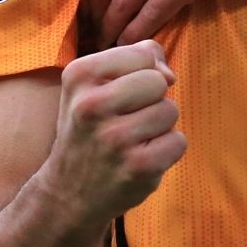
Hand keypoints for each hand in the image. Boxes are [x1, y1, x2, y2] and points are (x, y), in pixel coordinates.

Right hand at [42, 41, 186, 224]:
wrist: (68, 192)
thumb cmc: (89, 129)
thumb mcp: (94, 84)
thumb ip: (136, 59)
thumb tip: (169, 74)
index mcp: (78, 75)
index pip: (143, 54)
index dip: (141, 73)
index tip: (119, 95)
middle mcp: (92, 105)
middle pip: (158, 81)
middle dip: (152, 99)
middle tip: (126, 120)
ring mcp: (115, 138)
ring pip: (170, 110)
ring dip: (159, 126)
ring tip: (132, 140)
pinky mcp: (137, 167)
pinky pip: (178, 141)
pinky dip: (167, 151)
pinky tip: (141, 158)